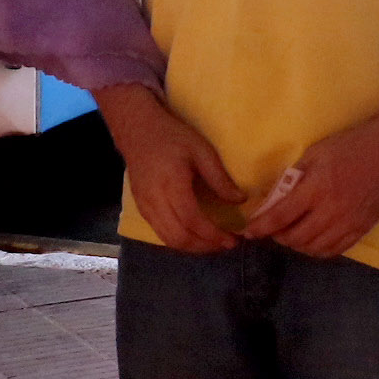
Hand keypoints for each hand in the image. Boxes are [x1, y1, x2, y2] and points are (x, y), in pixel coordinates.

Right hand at [100, 85, 241, 253]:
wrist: (137, 130)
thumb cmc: (172, 136)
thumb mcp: (202, 151)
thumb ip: (220, 178)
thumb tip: (241, 200)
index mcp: (172, 184)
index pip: (193, 220)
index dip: (213, 235)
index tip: (233, 239)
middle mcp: (155, 200)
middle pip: (179, 237)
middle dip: (205, 247)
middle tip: (226, 245)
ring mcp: (145, 206)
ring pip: (168, 240)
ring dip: (192, 247)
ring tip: (213, 244)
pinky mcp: (141, 208)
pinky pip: (160, 233)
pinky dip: (179, 241)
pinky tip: (195, 236)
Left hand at [245, 114, 378, 259]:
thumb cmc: (351, 146)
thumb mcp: (316, 153)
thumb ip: (293, 178)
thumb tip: (273, 199)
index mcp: (316, 188)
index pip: (280, 216)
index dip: (260, 227)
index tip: (249, 231)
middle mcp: (331, 210)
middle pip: (295, 237)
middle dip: (278, 236)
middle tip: (273, 228)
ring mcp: (349, 223)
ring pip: (313, 248)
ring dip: (297, 244)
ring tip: (293, 233)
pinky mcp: (362, 229)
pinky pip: (335, 250)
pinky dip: (318, 250)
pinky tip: (313, 240)